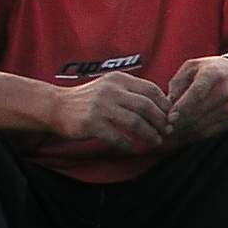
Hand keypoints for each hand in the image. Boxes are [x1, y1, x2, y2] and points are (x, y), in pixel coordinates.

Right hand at [51, 71, 171, 153]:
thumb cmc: (89, 100)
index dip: (164, 104)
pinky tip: (132, 148)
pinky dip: (128, 145)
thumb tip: (162, 106)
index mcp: (118, 79)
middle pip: (146, 106)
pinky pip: (117, 137)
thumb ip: (132, 92)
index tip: (170, 117)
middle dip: (160, 121)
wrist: (56, 106)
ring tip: (155, 141)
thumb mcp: (110, 87)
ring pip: (135, 122)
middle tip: (167, 131)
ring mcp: (100, 107)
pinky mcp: (91, 123)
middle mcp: (110, 90)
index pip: (150, 89)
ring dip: (149, 134)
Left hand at [164, 55, 227, 147]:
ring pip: (201, 126)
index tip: (169, 119)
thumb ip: (177, 83)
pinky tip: (182, 133)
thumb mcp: (192, 67)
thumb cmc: (210, 70)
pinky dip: (192, 135)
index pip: (196, 95)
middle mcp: (224, 93)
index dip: (182, 109)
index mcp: (212, 75)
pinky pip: (208, 133)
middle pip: (197, 114)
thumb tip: (167, 106)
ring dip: (182, 132)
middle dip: (177, 124)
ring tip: (169, 132)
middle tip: (161, 128)